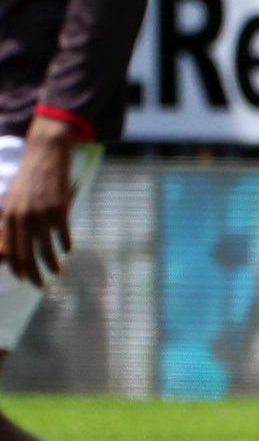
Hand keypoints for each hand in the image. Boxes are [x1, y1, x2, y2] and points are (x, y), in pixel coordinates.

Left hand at [0, 117, 74, 288]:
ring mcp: (41, 213)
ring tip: (58, 272)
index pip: (10, 250)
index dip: (17, 268)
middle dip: (34, 273)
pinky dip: (65, 244)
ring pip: (44, 248)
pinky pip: (62, 233)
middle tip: (41, 285)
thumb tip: (12, 243)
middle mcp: (22, 217)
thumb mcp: (14, 199)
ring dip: (51, 263)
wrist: (45, 154)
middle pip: (26, 253)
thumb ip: (12, 220)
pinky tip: (68, 250)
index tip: (25, 279)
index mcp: (8, 216)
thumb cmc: (29, 178)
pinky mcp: (59, 208)